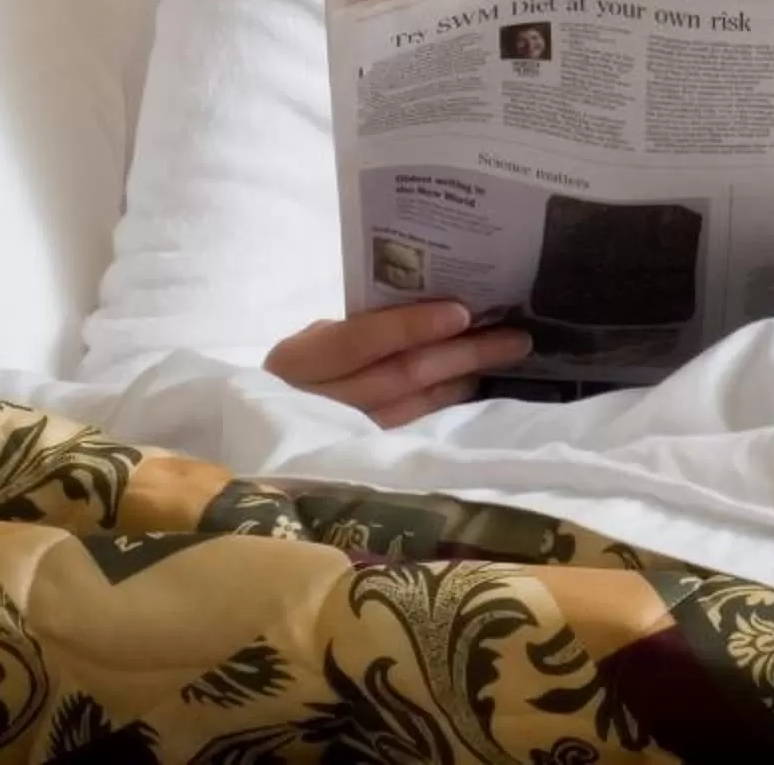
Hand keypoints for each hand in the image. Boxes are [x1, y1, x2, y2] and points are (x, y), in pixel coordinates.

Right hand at [263, 301, 533, 428]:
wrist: (259, 436)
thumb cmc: (296, 376)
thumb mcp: (310, 346)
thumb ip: (356, 331)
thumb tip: (422, 313)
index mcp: (299, 363)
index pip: (360, 341)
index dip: (411, 326)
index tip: (462, 312)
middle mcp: (319, 404)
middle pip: (400, 376)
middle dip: (461, 354)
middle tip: (514, 337)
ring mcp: (343, 439)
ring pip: (414, 407)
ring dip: (463, 380)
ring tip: (504, 357)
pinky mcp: (364, 460)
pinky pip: (412, 428)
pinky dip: (446, 405)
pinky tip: (474, 387)